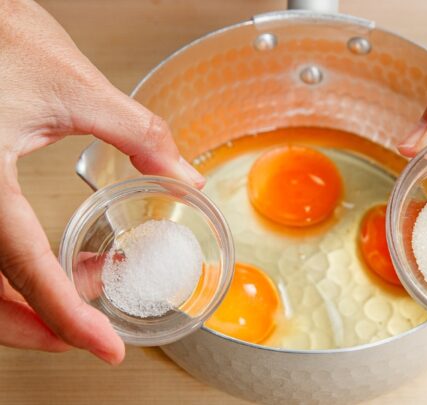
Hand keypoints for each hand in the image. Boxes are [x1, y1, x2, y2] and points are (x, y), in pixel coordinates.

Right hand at [0, 0, 203, 363]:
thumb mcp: (74, 86)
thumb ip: (138, 136)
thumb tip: (184, 175)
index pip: (24, 267)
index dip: (68, 316)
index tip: (105, 345)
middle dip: (43, 321)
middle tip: (97, 326)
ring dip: (27, 298)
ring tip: (90, 283)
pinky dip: (9, 273)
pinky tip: (52, 262)